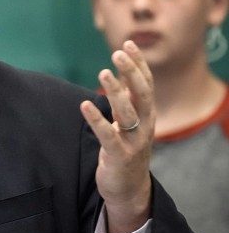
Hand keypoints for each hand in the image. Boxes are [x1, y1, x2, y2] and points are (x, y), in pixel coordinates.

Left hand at [80, 41, 153, 232]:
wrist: (129, 189)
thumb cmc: (126, 150)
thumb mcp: (129, 123)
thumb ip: (126, 102)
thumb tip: (118, 76)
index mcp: (147, 115)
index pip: (146, 84)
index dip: (139, 63)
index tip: (129, 43)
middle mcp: (145, 125)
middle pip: (142, 93)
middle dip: (131, 72)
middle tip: (118, 53)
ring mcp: (134, 141)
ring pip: (127, 112)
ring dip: (115, 91)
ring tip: (104, 72)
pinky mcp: (119, 156)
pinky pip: (107, 135)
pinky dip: (96, 119)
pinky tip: (85, 105)